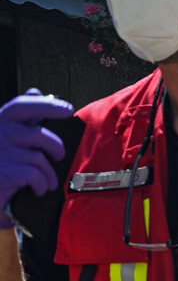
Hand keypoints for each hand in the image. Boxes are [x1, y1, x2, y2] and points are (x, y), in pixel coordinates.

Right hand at [0, 91, 75, 227]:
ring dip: (49, 174)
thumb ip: (23, 115)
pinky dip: (42, 185)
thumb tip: (36, 91)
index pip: (21, 106)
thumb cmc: (2, 159)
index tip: (68, 110)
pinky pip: (37, 176)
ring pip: (40, 159)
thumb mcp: (9, 135)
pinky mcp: (6, 173)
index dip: (46, 105)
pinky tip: (38, 189)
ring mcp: (2, 153)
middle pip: (39, 136)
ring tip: (47, 180)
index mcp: (0, 120)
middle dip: (56, 147)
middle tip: (59, 155)